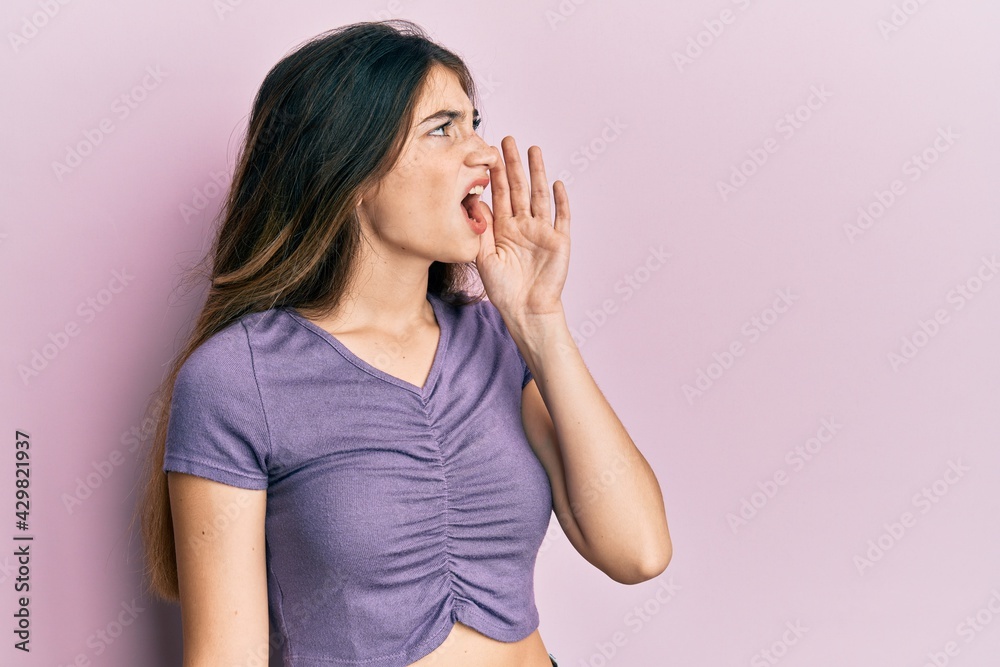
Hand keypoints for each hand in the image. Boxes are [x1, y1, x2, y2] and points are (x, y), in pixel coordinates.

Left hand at [473, 136, 570, 324]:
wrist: (525, 310)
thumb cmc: (503, 289)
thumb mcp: (484, 257)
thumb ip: (481, 229)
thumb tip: (475, 200)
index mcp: (504, 228)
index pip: (500, 195)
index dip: (495, 174)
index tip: (488, 153)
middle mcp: (523, 225)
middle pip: (519, 188)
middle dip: (514, 164)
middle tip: (508, 140)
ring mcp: (542, 231)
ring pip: (539, 195)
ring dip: (537, 173)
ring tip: (533, 150)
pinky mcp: (559, 241)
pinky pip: (561, 217)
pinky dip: (560, 201)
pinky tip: (556, 184)